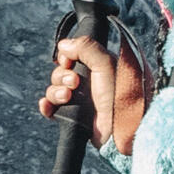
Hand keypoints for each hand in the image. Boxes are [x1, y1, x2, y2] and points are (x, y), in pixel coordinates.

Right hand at [44, 31, 148, 156]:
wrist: (125, 129)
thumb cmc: (122, 94)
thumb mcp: (107, 63)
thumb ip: (86, 47)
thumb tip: (63, 45)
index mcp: (100, 67)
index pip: (73, 56)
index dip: (67, 57)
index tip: (69, 61)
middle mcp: (90, 83)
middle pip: (61, 72)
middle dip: (62, 75)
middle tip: (74, 82)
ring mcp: (82, 101)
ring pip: (55, 89)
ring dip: (55, 91)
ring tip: (67, 96)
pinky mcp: (75, 117)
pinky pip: (52, 108)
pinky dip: (47, 105)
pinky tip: (48, 105)